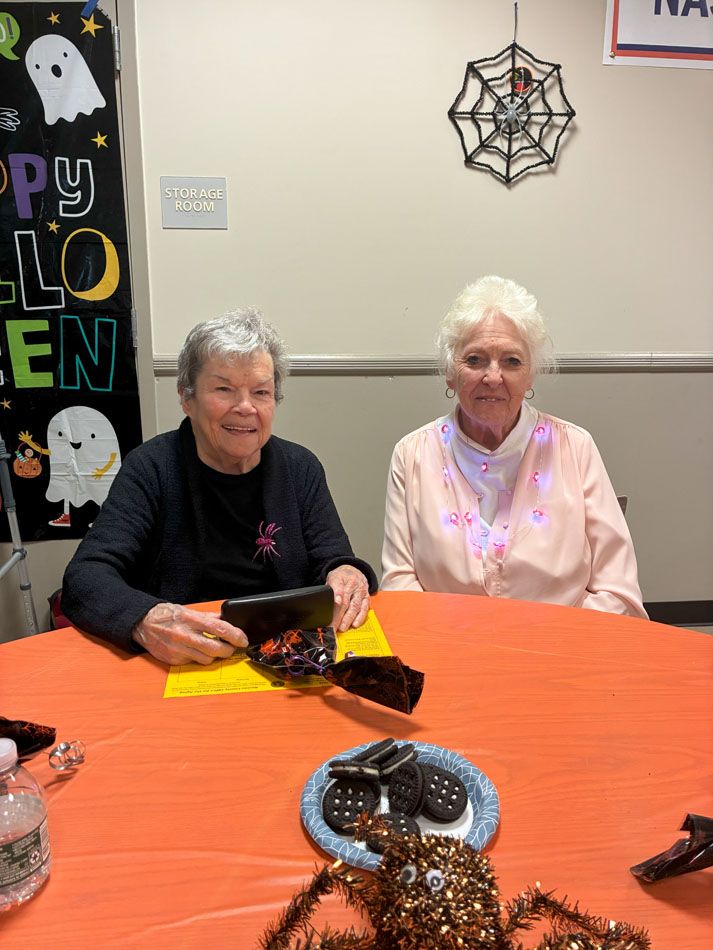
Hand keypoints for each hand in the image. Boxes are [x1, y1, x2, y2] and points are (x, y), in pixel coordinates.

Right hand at [131, 602, 247, 665]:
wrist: (142, 624)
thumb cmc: (165, 615)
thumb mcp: (187, 610)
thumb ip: (207, 617)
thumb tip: (226, 620)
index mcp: (190, 619)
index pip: (219, 628)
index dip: (235, 635)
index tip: (243, 639)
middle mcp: (184, 635)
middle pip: (216, 648)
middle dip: (229, 650)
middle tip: (233, 647)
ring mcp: (178, 649)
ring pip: (207, 659)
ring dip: (215, 656)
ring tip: (215, 649)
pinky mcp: (173, 660)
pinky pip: (194, 663)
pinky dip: (200, 658)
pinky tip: (198, 651)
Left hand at [326, 565, 368, 631]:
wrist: (354, 571)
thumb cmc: (341, 577)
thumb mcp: (332, 578)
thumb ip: (330, 589)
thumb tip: (330, 601)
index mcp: (342, 578)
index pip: (338, 588)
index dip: (337, 595)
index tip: (336, 602)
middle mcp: (353, 584)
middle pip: (346, 601)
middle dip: (339, 615)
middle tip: (333, 625)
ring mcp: (361, 591)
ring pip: (355, 606)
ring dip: (349, 619)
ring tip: (342, 627)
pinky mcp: (367, 597)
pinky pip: (365, 609)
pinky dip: (360, 617)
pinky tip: (355, 624)